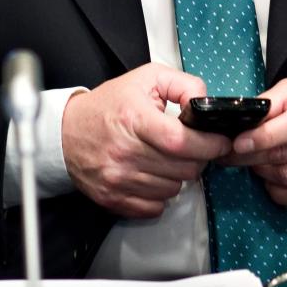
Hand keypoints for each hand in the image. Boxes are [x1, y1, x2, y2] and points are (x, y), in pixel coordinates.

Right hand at [62, 63, 229, 217]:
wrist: (67, 132)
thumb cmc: (109, 105)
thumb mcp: (147, 79)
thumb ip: (183, 85)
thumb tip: (205, 103)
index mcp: (134, 119)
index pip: (182, 142)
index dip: (209, 144)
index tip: (219, 142)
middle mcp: (124, 152)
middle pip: (184, 169)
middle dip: (197, 159)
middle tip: (190, 147)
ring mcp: (118, 178)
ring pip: (173, 190)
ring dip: (177, 176)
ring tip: (165, 159)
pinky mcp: (112, 198)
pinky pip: (154, 207)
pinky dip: (159, 194)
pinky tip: (153, 176)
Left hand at [223, 76, 286, 208]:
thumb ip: (271, 102)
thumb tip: (242, 120)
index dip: (260, 138)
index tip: (237, 144)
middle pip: (283, 157)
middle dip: (250, 158)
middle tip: (231, 155)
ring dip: (264, 174)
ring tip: (256, 163)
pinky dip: (281, 194)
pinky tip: (273, 182)